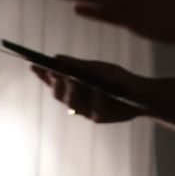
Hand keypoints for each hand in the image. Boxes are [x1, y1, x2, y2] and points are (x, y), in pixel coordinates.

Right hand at [29, 58, 154, 123]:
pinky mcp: (98, 118)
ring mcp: (86, 110)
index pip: (53, 82)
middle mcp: (76, 101)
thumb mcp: (98, 68)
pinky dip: (96, 98)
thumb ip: (78, 65)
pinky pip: (93, 109)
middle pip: (58, 94)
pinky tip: (98, 89)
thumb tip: (56, 58)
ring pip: (71, 103)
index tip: (33, 65)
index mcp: (73, 87)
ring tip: (71, 78)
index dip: (42, 75)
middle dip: (56, 83)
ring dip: (72, 90)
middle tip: (54, 72)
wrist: (141, 94)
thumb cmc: (117, 79)